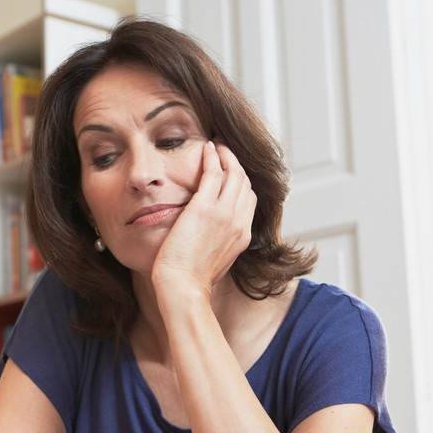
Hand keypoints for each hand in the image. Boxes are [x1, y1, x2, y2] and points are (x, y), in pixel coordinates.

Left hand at [151, 141, 256, 297]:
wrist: (183, 287)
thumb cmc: (191, 281)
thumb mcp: (215, 262)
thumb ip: (218, 245)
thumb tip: (211, 241)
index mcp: (242, 237)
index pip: (249, 200)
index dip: (241, 182)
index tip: (230, 171)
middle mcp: (239, 223)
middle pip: (245, 183)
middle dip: (236, 163)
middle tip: (224, 150)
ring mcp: (224, 214)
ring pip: (235, 174)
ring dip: (227, 155)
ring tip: (217, 144)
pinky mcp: (205, 208)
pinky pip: (214, 172)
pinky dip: (213, 157)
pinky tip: (207, 148)